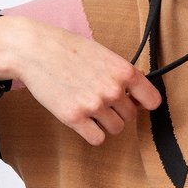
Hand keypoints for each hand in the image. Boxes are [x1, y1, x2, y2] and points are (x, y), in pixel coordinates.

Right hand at [0, 16, 160, 144]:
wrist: (35, 50)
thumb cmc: (68, 49)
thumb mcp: (103, 54)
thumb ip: (122, 75)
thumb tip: (138, 98)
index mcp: (124, 71)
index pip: (152, 100)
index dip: (143, 103)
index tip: (135, 102)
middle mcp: (113, 90)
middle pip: (131, 116)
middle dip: (119, 111)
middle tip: (100, 99)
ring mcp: (94, 105)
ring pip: (116, 129)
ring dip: (105, 122)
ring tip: (89, 106)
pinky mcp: (74, 118)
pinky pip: (97, 139)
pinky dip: (92, 133)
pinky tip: (83, 120)